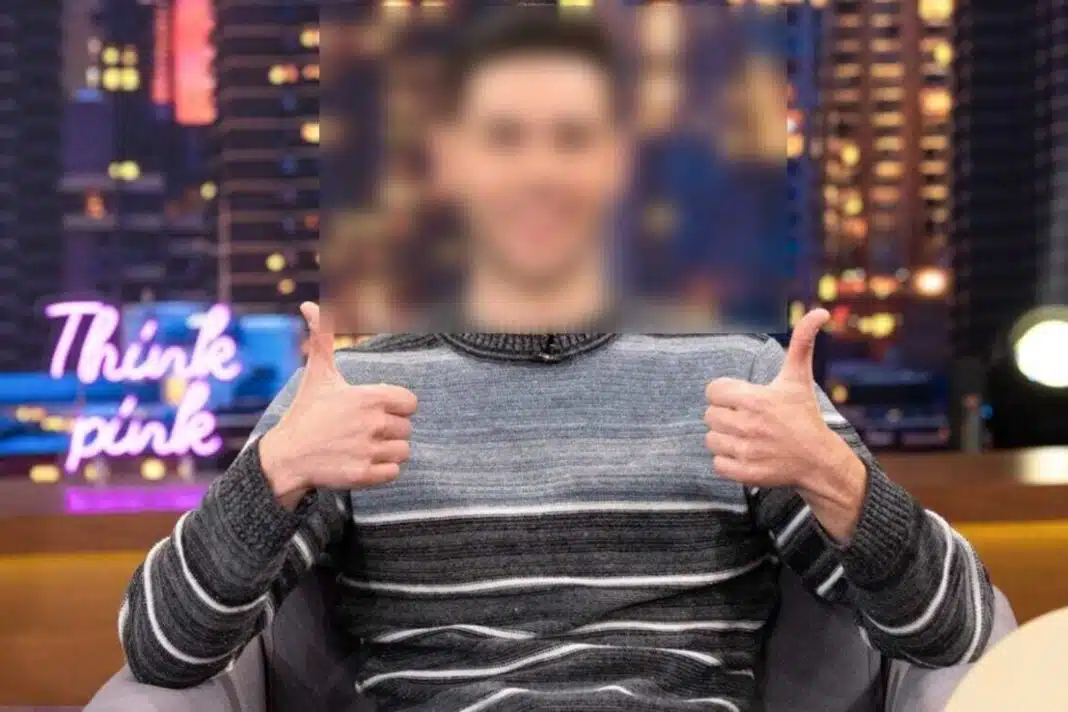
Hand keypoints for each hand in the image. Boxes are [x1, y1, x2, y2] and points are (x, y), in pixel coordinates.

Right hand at [258, 302, 416, 508]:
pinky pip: (394, 473)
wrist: (286, 457)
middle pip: (406, 428)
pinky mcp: (364, 475)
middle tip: (361, 430)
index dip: (395, 406)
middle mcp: (373, 423)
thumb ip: (322, 337)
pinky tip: (362, 462)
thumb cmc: (306, 413)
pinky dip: (382, 471)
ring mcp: (369, 450)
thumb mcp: (318, 374)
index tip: (374, 410)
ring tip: (362, 446)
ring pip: (402, 451)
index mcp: (369, 397)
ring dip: (387, 451)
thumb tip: (309, 305)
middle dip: (388, 429)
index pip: (410, 402)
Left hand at [703, 310, 865, 539]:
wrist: (819, 460)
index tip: (742, 399)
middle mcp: (748, 424)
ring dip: (724, 438)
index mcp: (755, 399)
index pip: (712, 390)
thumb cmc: (804, 415)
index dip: (725, 394)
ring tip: (747, 437)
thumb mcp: (798, 378)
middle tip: (748, 419)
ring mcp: (746, 450)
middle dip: (726, 416)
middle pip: (710, 415)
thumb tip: (819, 311)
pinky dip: (727, 461)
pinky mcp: (745, 473)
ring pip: (710, 439)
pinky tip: (746, 454)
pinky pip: (717, 464)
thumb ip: (801, 343)